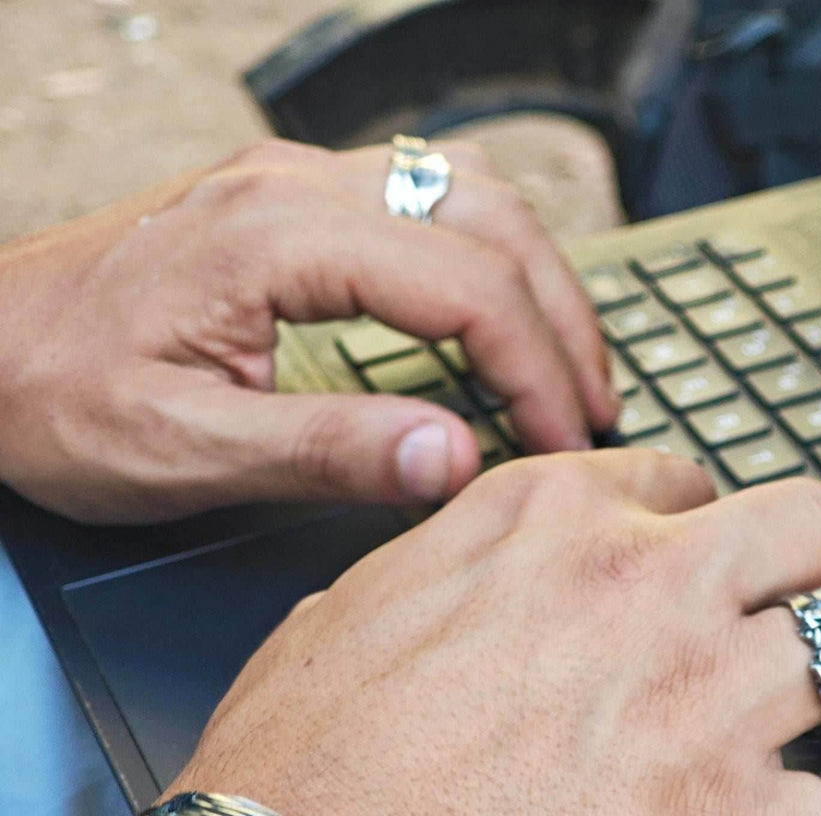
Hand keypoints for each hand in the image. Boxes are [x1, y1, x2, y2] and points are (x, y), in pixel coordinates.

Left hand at [0, 139, 616, 523]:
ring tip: (569, 366)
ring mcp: (295, 184)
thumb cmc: (55, 399)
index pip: (465, 285)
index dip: (537, 369)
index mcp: (278, 239)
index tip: (567, 445)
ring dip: (538, 277)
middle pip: (489, 220)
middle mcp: (296, 186)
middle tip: (596, 410)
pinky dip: (489, 259)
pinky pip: (426, 202)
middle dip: (562, 320)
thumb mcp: (184, 451)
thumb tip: (456, 458)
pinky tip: (498, 315)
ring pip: (469, 194)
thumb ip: (329, 451)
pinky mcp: (291, 204)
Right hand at [179, 450, 820, 815]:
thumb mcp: (359, 605)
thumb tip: (490, 562)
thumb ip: (454, 563)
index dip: (704, 522)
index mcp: (549, 523)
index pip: (683, 478)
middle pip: (811, 525)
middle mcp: (647, 590)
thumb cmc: (304, 766)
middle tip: (814, 609)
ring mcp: (708, 704)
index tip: (709, 560)